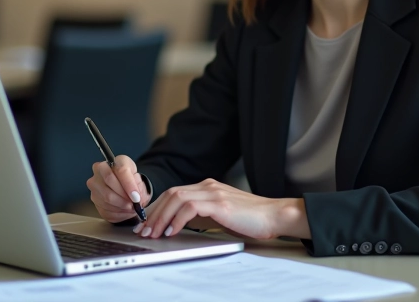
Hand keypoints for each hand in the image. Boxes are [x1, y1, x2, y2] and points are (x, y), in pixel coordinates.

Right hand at [86, 155, 148, 222]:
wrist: (126, 188)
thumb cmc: (132, 181)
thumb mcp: (139, 180)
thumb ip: (138, 187)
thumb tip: (136, 199)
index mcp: (114, 160)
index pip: (120, 170)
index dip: (129, 185)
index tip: (136, 197)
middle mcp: (99, 169)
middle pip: (110, 181)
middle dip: (124, 195)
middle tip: (134, 204)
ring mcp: (94, 183)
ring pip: (106, 197)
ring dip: (121, 206)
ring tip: (131, 208)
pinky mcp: (93, 198)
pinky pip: (104, 208)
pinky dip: (117, 213)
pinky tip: (124, 211)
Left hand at [132, 178, 308, 240]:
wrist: (275, 216)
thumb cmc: (251, 220)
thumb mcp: (221, 215)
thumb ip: (202, 215)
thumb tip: (179, 225)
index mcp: (208, 187)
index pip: (174, 193)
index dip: (157, 208)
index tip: (146, 224)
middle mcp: (208, 185)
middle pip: (171, 193)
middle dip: (153, 213)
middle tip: (143, 230)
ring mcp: (214, 192)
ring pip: (176, 198)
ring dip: (161, 217)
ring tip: (154, 233)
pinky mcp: (220, 203)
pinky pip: (190, 207)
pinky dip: (177, 219)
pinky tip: (172, 231)